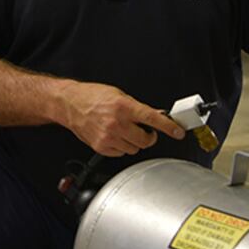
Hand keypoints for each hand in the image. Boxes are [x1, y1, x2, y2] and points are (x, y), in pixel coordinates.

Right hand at [62, 83, 186, 156]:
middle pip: (145, 140)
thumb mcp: (119, 95)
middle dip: (148, 136)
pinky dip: (121, 146)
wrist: (69, 104)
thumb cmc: (92, 96)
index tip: (178, 132)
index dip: (168, 126)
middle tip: (144, 130)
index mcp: (123, 106)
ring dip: (134, 142)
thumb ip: (137, 108)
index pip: (152, 118)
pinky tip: (114, 136)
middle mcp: (116, 122)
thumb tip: (156, 116)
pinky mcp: (101, 146)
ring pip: (134, 148)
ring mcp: (108, 136)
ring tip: (124, 131)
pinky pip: (121, 153)